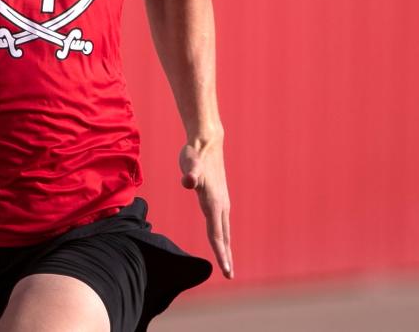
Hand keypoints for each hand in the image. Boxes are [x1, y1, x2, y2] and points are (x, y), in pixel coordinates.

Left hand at [179, 140, 232, 278]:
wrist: (207, 142)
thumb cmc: (195, 153)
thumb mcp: (189, 162)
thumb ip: (189, 172)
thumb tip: (188, 180)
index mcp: (214, 202)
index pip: (216, 233)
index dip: (220, 253)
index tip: (225, 270)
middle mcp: (220, 204)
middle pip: (223, 236)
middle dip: (226, 256)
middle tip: (229, 275)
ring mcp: (221, 201)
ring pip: (224, 229)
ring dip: (225, 247)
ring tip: (227, 263)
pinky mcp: (219, 197)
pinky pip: (221, 222)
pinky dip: (222, 235)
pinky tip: (221, 240)